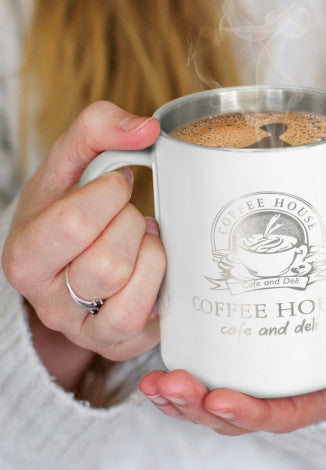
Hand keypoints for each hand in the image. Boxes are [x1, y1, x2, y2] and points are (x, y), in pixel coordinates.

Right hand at [2, 101, 164, 374]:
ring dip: (147, 253)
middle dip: (129, 225)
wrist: (70, 265)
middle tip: (127, 215)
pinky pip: (142, 317)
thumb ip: (96, 129)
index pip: (74, 223)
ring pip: (127, 293)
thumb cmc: (68, 215)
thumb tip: (147, 128)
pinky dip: (156, 280)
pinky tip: (149, 265)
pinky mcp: (116, 342)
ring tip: (139, 239)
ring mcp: (83, 328)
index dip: (109, 194)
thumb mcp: (68, 166)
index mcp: (25, 256)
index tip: (116, 184)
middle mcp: (49, 301)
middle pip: (106, 263)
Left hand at [139, 289, 325, 434]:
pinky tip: (158, 369)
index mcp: (312, 397)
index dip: (247, 413)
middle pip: (233, 414)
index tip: (219, 401)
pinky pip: (209, 374)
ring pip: (212, 400)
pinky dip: (184, 375)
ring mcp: (257, 377)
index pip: (277, 414)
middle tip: (166, 386)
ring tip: (151, 384)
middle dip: (195, 406)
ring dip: (179, 397)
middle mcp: (279, 393)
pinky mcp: (242, 356)